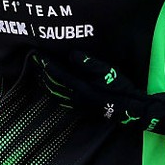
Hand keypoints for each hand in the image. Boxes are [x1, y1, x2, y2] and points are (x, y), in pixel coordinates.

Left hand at [33, 51, 164, 139]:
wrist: (130, 109)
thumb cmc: (121, 88)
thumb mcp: (109, 72)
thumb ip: (90, 64)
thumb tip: (72, 55)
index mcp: (82, 86)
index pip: (58, 74)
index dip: (46, 64)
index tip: (36, 55)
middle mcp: (77, 96)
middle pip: (54, 84)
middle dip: (43, 72)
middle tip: (33, 62)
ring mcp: (79, 104)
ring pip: (56, 93)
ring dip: (46, 83)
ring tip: (39, 73)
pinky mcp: (83, 108)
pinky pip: (63, 100)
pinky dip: (54, 93)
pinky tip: (53, 90)